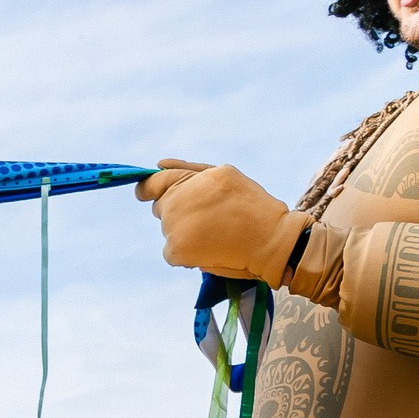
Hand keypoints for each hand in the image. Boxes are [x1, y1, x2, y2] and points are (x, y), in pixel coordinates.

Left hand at [139, 159, 308, 284]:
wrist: (271, 239)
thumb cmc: (250, 206)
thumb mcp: (224, 176)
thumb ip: (188, 170)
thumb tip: (158, 164)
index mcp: (190, 180)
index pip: (154, 183)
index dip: (149, 189)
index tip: (147, 195)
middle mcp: (178, 201)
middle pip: (161, 208)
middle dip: (178, 212)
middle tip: (210, 218)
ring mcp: (175, 227)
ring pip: (168, 230)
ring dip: (184, 232)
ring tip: (215, 232)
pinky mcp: (176, 250)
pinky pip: (170, 252)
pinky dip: (184, 252)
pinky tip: (209, 248)